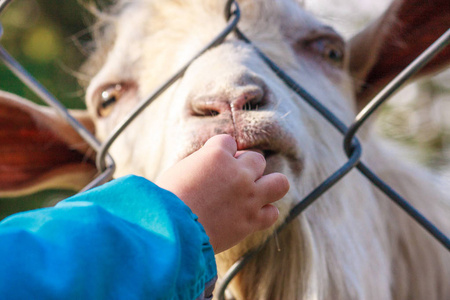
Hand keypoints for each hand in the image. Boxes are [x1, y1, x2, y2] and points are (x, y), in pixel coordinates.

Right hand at [156, 134, 289, 252]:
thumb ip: (200, 164)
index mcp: (216, 154)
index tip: (213, 164)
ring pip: (279, 182)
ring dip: (268, 185)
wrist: (170, 230)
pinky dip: (264, 213)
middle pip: (257, 159)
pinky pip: (273, 212)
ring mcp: (249, 196)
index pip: (229, 142)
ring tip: (255, 192)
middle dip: (246, 167)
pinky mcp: (251, 220)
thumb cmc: (166, 200)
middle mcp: (238, 172)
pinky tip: (251, 214)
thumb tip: (210, 167)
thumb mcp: (180, 171)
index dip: (221, 152)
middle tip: (232, 180)